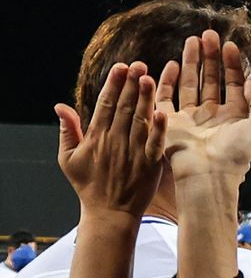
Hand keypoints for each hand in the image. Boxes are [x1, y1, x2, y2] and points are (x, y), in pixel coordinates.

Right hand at [57, 62, 165, 218]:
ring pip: (140, 120)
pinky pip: (155, 144)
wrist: (109, 213)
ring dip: (144, 99)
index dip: (113, 84)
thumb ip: (67, 131)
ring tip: (149, 78)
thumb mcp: (68, 159)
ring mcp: (133, 153)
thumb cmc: (88, 185)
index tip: (120, 66)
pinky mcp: (150, 164)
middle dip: (131, 84)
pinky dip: (159, 129)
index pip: (105, 105)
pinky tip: (163, 112)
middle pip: (124, 108)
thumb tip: (60, 105)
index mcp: (96, 138)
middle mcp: (115, 142)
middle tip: (138, 64)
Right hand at [156, 32, 250, 183]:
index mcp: (235, 117)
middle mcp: (213, 116)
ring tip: (193, 40)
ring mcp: (191, 118)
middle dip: (211, 57)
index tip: (230, 45)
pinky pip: (167, 97)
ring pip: (190, 84)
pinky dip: (169, 80)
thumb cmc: (238, 152)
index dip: (233, 64)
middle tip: (209, 34)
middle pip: (212, 79)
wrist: (208, 172)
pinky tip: (174, 63)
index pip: (235, 83)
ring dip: (192, 62)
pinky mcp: (171, 122)